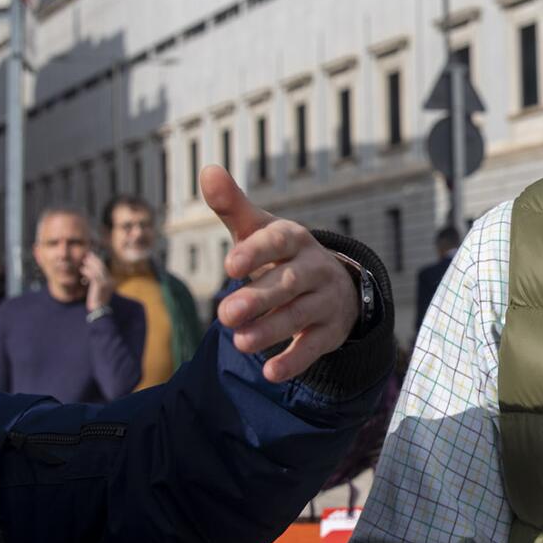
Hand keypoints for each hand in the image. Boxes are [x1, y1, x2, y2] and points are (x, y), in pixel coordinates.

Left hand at [80, 251, 114, 311]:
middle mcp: (110, 281)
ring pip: (98, 269)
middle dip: (94, 260)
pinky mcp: (100, 285)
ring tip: (84, 262)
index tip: (91, 256)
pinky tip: (82, 270)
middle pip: (102, 266)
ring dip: (90, 264)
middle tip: (87, 255)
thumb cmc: (96, 300)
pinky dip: (87, 271)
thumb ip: (96, 281)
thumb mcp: (97, 289)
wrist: (98, 309)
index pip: (104, 268)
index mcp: (110, 281)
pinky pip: (94, 275)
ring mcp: (106, 283)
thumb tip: (91, 273)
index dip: (97, 261)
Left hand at [203, 164, 356, 382]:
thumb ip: (232, 205)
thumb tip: (208, 169)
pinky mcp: (329, 332)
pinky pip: (313, 347)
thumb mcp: (259, 229)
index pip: (277, 242)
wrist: (334, 285)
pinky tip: (269, 372)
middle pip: (286, 284)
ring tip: (238, 343)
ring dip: (269, 330)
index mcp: (294, 239)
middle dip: (257, 299)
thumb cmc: (281, 253)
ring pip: (298, 316)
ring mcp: (324, 302)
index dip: (255, 253)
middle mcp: (314, 268)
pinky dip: (294, 360)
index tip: (230, 266)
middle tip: (224, 313)